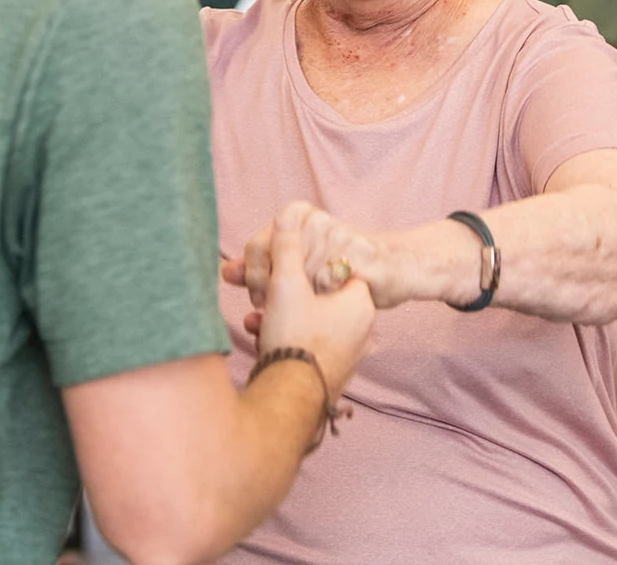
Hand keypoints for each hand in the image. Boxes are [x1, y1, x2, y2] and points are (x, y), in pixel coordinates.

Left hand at [223, 202, 408, 313]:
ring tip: (298, 315)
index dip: (252, 276)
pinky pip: (331, 285)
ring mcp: (340, 236)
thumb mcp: (293, 264)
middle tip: (273, 312)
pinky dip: (324, 302)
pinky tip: (325, 310)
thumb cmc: (337, 266)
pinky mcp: (361, 256)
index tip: (256, 298)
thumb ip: (258, 266)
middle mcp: (317, 221)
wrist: (391, 265)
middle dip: (271, 294)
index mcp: (298, 215)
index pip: (257, 245)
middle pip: (276, 265)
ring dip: (297, 303)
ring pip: (302, 279)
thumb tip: (225, 271)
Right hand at [225, 203, 374, 396]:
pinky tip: (259, 333)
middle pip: (318, 295)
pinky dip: (283, 335)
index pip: (336, 268)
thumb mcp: (286, 285)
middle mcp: (360, 329)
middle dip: (283, 290)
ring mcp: (346, 353)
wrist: (289, 402)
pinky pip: (306, 343)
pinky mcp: (328, 372)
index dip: (306, 262)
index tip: (285, 267)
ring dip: (279, 313)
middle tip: (261, 291)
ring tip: (256, 314)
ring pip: (309, 320)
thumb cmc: (294, 340)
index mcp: (360, 304)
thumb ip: (286, 248)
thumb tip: (288, 216)